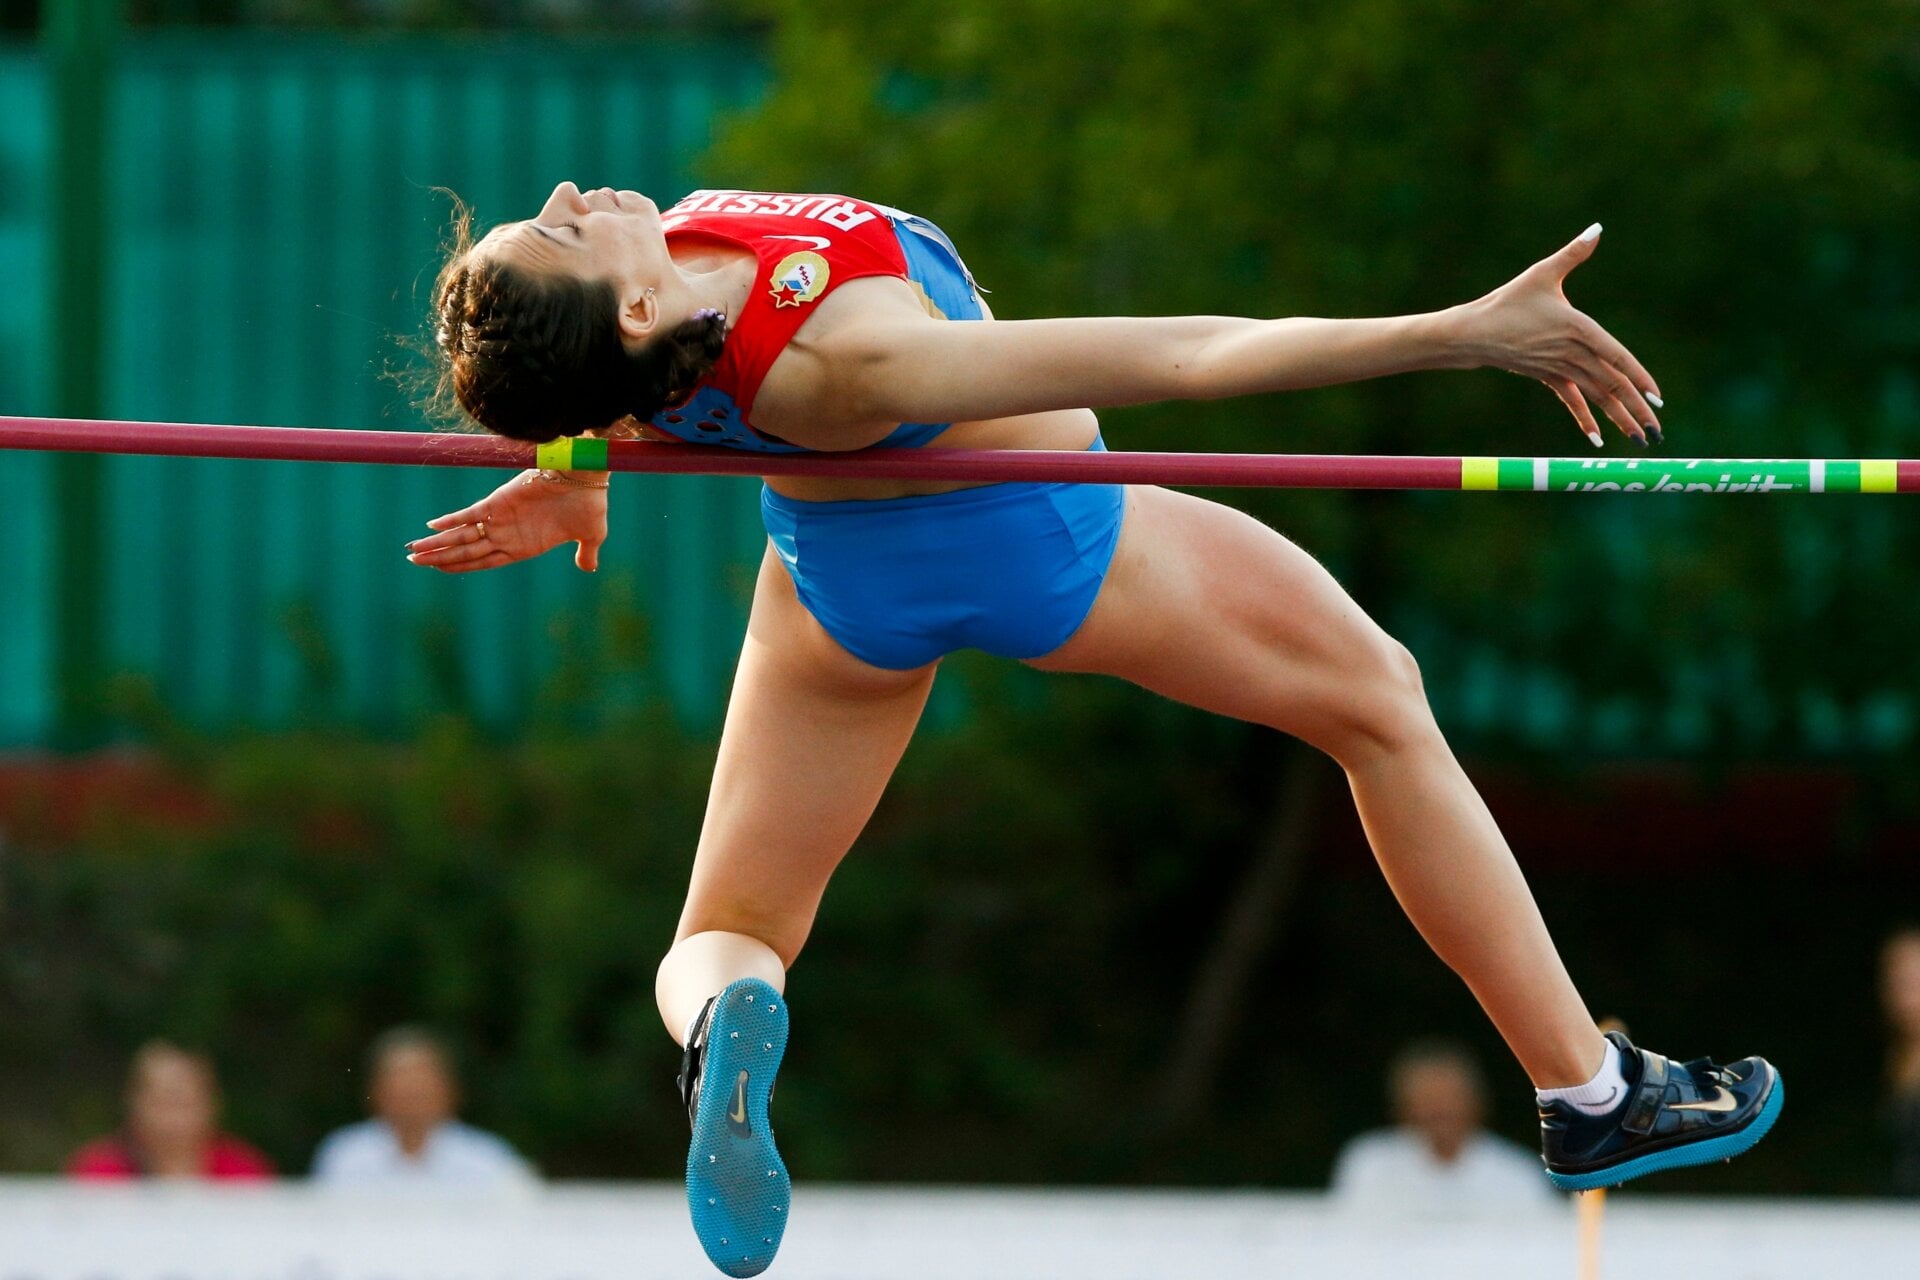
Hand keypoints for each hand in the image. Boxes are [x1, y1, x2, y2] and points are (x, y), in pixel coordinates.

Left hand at [406, 470, 608, 573]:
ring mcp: (501, 520)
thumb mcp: (591, 535)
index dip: (460, 566)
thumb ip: (585, 553)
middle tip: (411, 559)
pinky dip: (451, 520)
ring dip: (437, 544)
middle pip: (465, 551)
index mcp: (523, 547)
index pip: (483, 561)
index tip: (438, 569)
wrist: (589, 476)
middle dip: (438, 556)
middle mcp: (507, 535)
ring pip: (462, 536)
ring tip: (412, 549)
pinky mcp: (499, 502)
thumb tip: (588, 568)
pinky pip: (469, 514)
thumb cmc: (591, 503)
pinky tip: (432, 526)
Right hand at [1456, 224, 1662, 448]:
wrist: (1471, 334)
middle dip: (1635, 410)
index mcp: (1578, 329)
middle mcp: (1572, 354)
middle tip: (1657, 433)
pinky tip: (1596, 437)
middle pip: (1610, 385)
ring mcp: (1559, 369)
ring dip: (1618, 418)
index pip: (1616, 357)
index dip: (1638, 378)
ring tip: (1639, 438)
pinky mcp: (1547, 376)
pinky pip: (1571, 400)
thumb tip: (1596, 228)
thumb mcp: (1541, 274)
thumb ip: (1573, 253)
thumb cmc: (1507, 301)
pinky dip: (1584, 418)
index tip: (1657, 399)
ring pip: (1596, 396)